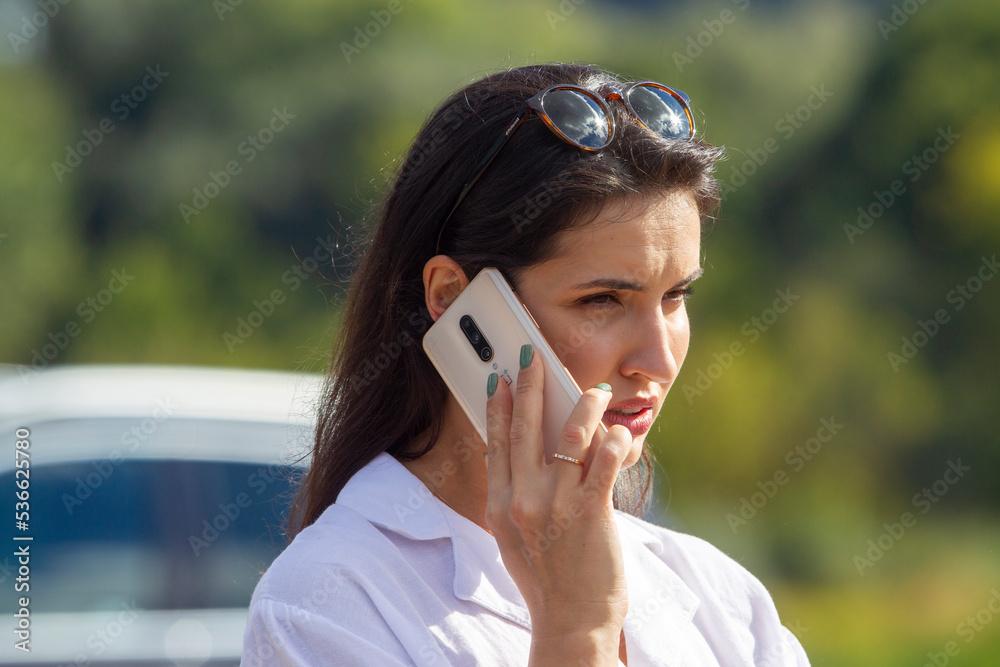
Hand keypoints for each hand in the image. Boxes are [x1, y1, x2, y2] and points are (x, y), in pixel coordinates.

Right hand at [485, 344, 632, 663]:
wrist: (571, 623)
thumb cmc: (546, 579)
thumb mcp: (513, 537)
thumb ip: (513, 496)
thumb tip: (519, 455)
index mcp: (500, 506)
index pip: (496, 443)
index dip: (497, 407)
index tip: (500, 378)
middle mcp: (523, 501)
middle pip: (525, 429)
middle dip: (530, 387)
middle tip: (534, 357)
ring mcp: (556, 507)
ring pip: (570, 437)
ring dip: (583, 407)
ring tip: (596, 392)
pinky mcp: (591, 514)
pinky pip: (605, 463)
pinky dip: (614, 441)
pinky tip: (620, 431)